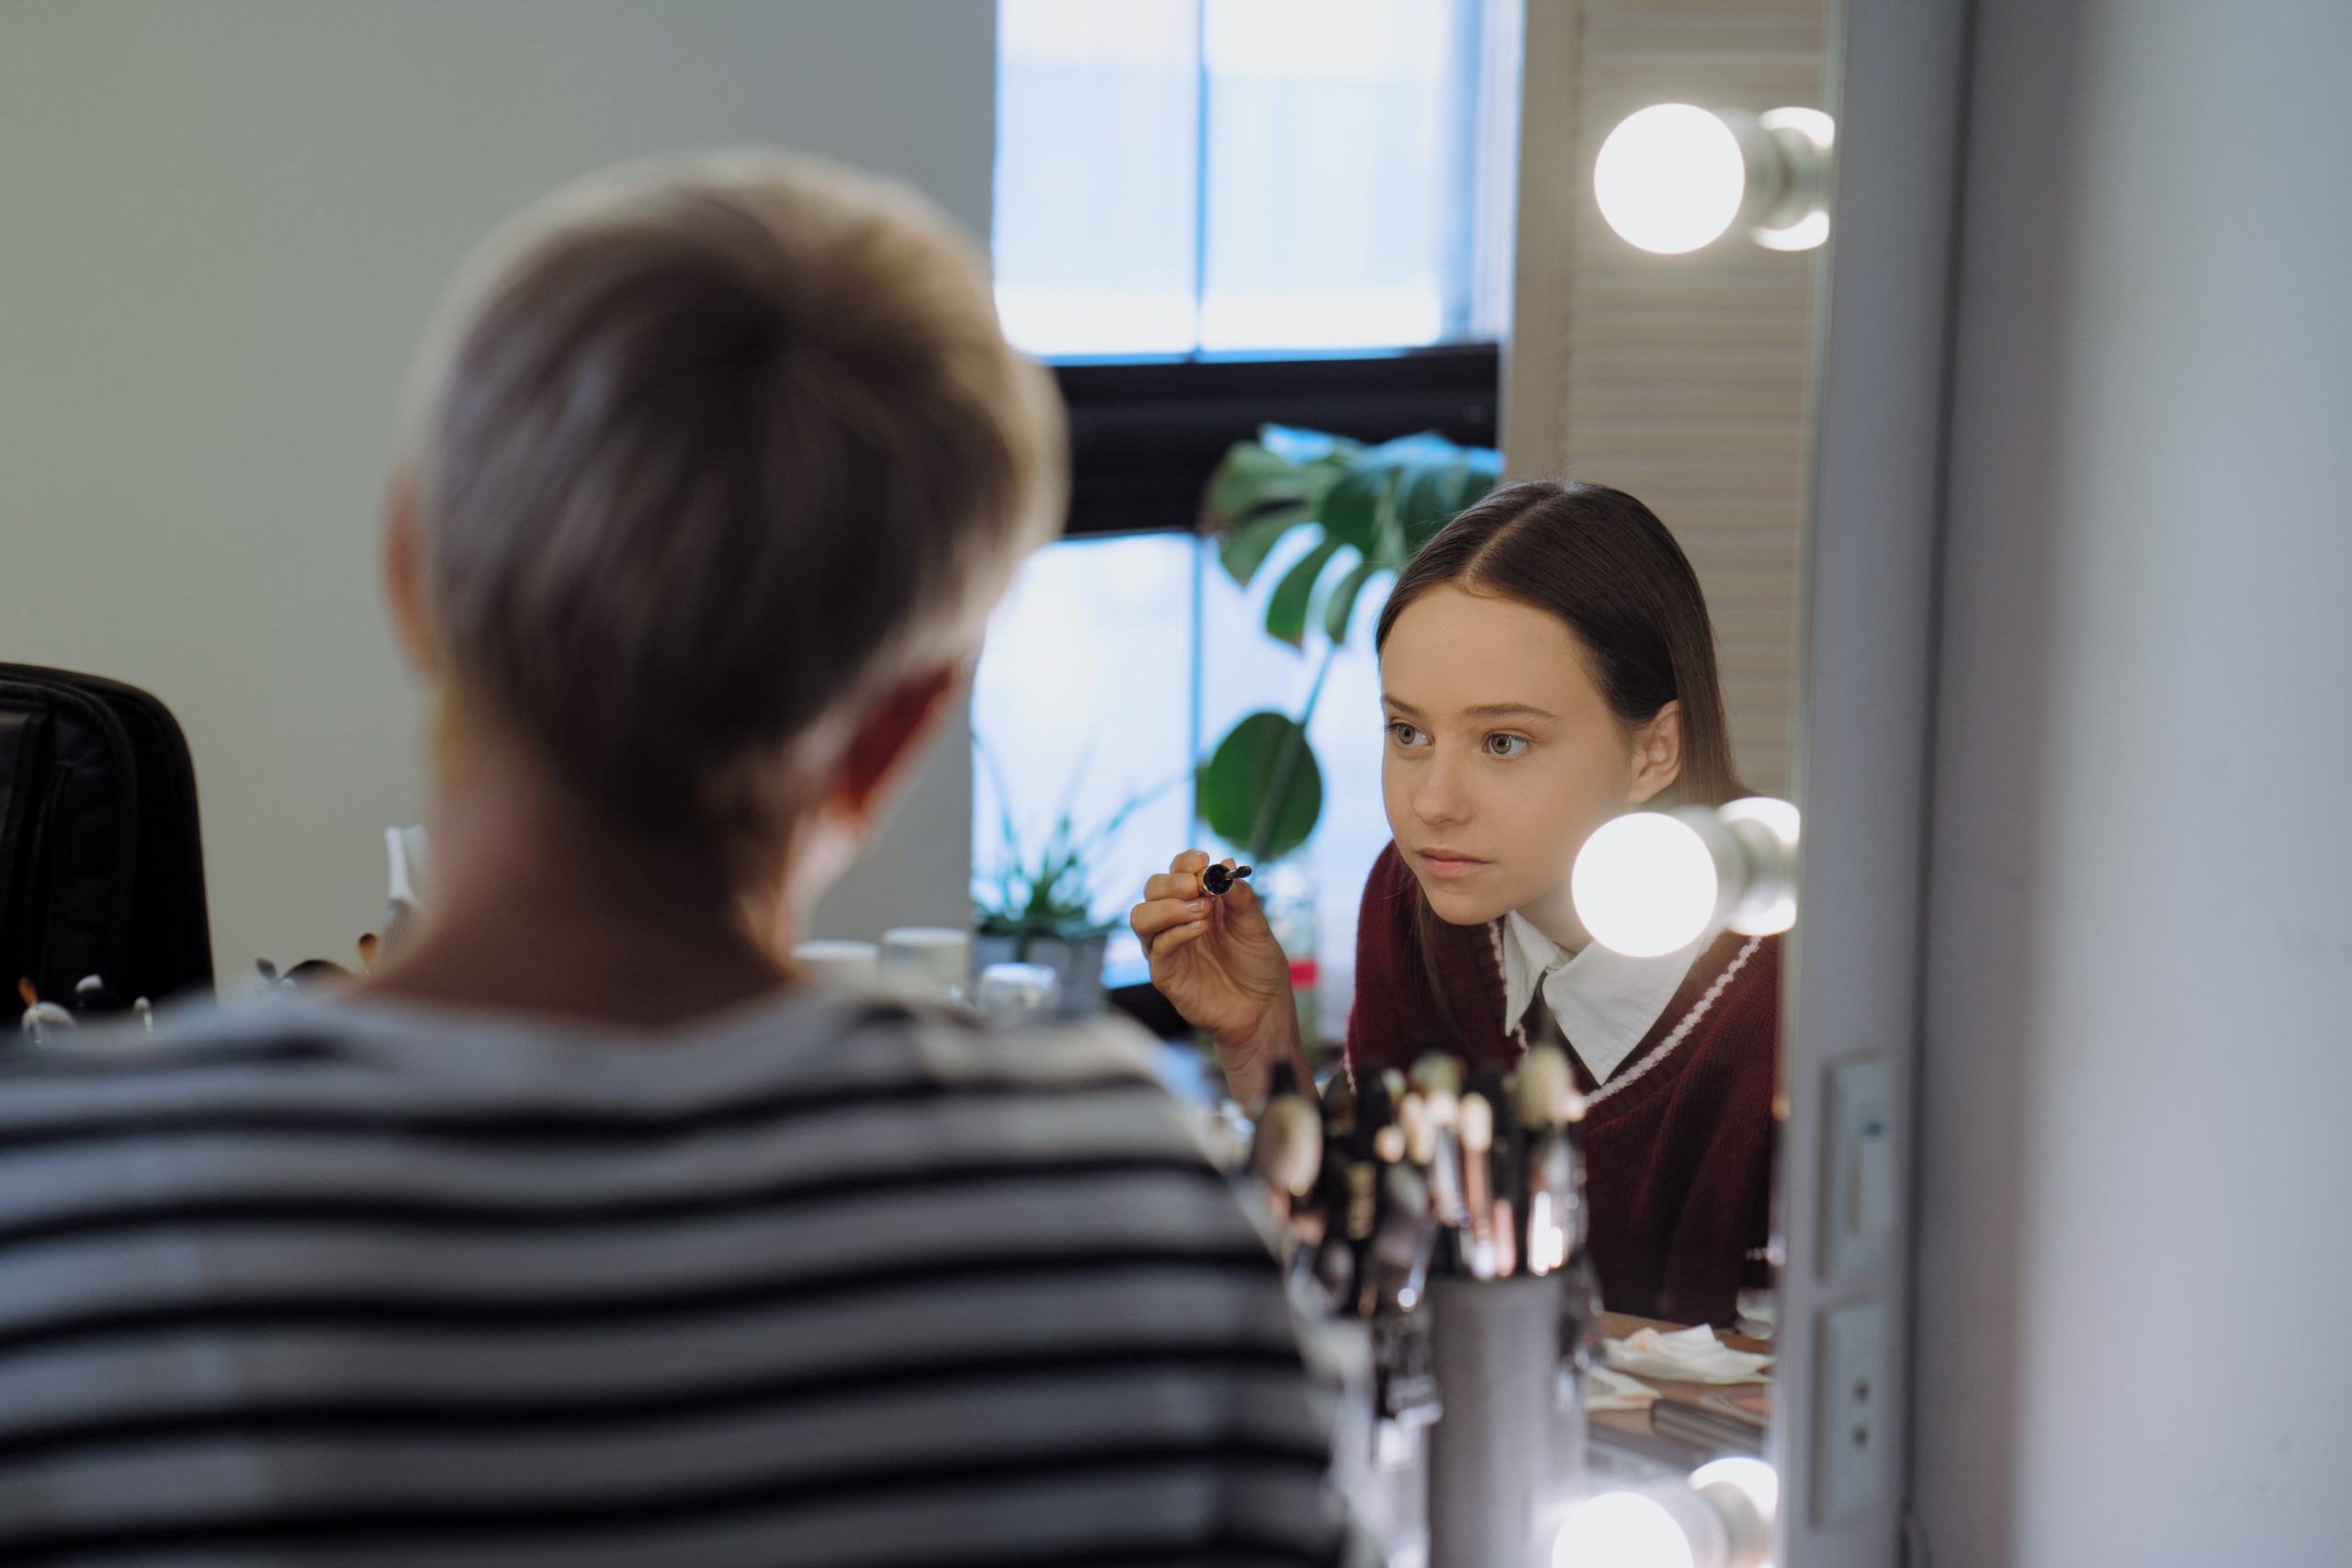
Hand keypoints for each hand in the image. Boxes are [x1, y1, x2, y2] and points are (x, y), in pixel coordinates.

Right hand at [1130, 849, 1304, 1106]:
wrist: (1263, 1009)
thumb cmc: (1258, 966)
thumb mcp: (1255, 926)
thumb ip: (1240, 898)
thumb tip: (1224, 863)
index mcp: (1197, 902)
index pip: (1176, 871)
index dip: (1184, 862)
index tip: (1203, 861)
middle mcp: (1176, 921)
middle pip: (1152, 888)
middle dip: (1172, 882)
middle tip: (1197, 886)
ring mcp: (1167, 948)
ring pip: (1141, 917)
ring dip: (1168, 907)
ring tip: (1202, 910)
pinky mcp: (1165, 974)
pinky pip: (1157, 948)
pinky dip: (1176, 933)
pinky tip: (1200, 929)